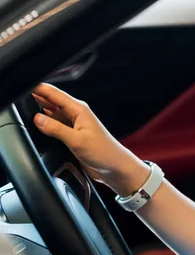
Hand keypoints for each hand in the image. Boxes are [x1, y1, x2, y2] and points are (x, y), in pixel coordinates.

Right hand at [32, 83, 149, 196]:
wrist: (115, 167)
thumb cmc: (104, 152)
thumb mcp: (77, 140)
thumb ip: (56, 129)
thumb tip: (37, 119)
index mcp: (79, 109)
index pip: (54, 93)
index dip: (39, 88)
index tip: (24, 87)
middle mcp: (75, 115)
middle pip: (50, 102)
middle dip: (36, 101)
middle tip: (20, 104)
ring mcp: (73, 125)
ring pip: (51, 114)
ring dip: (40, 114)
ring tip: (26, 115)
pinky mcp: (71, 136)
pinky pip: (53, 126)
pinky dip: (45, 126)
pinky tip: (38, 129)